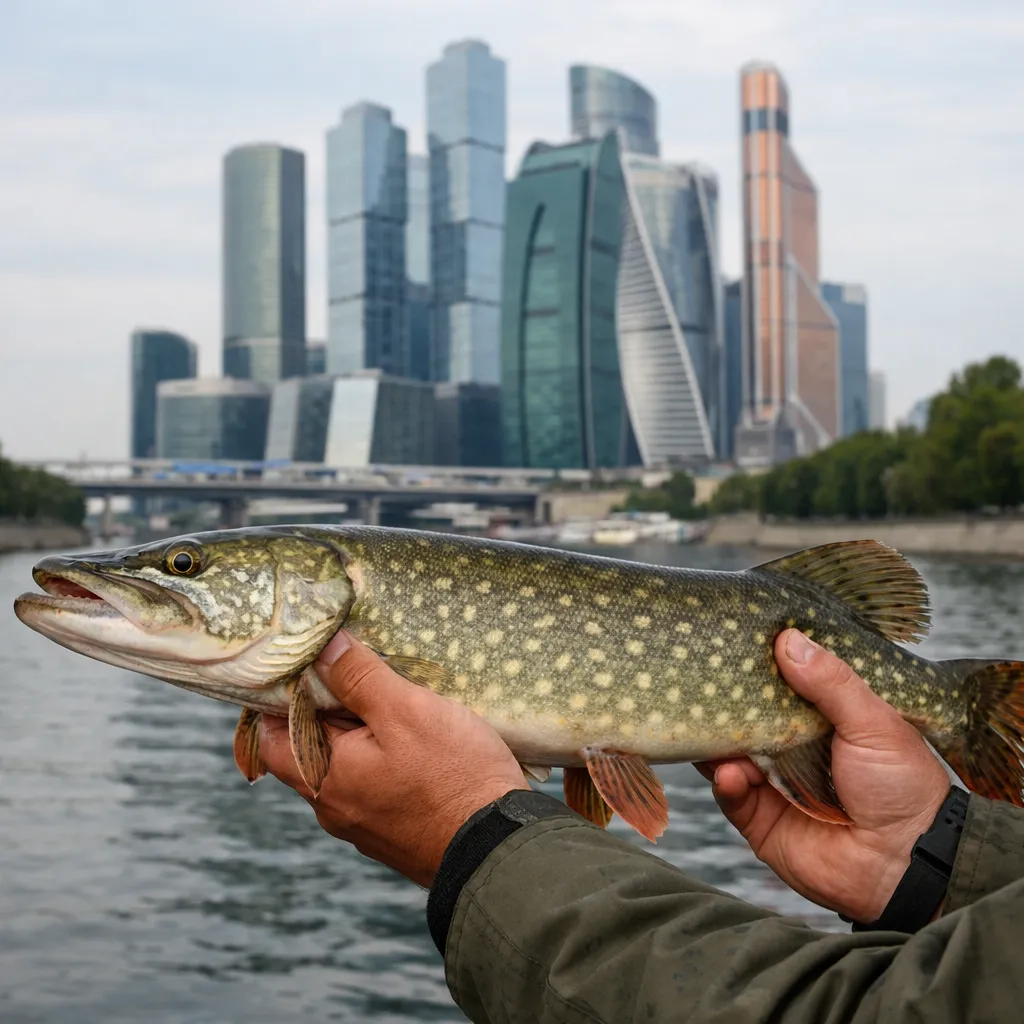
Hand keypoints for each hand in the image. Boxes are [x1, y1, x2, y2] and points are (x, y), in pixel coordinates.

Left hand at [258, 632, 529, 887]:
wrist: (500, 849)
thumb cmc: (452, 775)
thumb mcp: (407, 711)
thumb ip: (360, 678)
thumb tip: (324, 647)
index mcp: (324, 779)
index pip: (272, 737)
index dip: (281, 699)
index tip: (304, 666)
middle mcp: (335, 809)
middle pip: (312, 751)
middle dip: (330, 712)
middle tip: (359, 673)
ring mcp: (366, 826)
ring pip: (347, 769)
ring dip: (362, 737)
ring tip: (395, 703)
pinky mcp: (397, 834)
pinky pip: (375, 787)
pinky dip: (384, 760)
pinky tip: (417, 743)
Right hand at [695, 629, 950, 922]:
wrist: (909, 865)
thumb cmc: (902, 787)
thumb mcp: (873, 722)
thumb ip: (830, 682)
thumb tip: (787, 638)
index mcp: (821, 718)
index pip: (780, 684)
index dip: (757, 667)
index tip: (732, 644)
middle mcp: (792, 747)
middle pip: (746, 717)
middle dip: (725, 704)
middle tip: (704, 685)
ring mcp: (773, 782)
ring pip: (729, 752)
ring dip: (718, 742)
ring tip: (713, 732)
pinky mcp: (760, 819)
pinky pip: (730, 794)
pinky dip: (726, 781)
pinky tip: (732, 773)